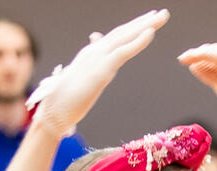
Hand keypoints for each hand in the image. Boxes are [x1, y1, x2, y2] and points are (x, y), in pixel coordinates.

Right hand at [27, 9, 169, 135]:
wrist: (54, 111)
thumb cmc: (66, 100)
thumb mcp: (82, 80)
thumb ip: (92, 68)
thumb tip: (96, 59)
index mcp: (91, 54)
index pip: (115, 37)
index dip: (132, 28)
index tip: (148, 22)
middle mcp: (94, 51)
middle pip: (122, 32)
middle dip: (143, 22)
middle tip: (162, 13)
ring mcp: (97, 58)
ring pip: (125, 37)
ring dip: (145, 26)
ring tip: (161, 17)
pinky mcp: (101, 70)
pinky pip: (123, 52)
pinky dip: (138, 42)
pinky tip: (151, 33)